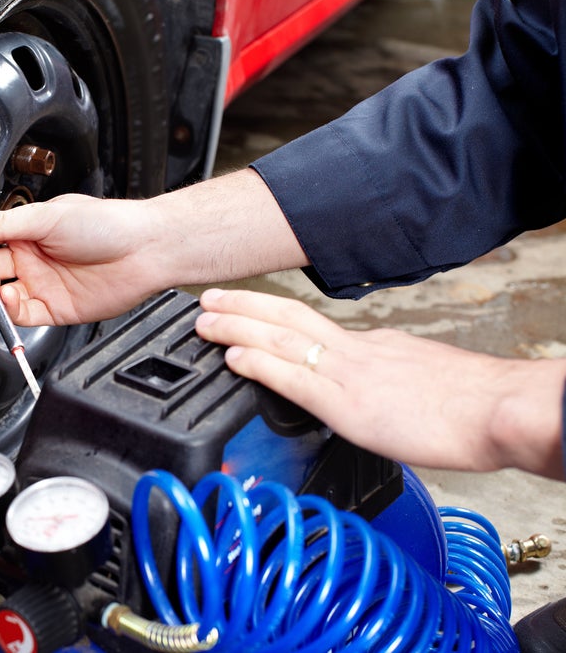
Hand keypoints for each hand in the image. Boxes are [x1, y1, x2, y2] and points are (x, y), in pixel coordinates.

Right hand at [0, 169, 310, 325]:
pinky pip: (20, 315)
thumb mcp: (48, 216)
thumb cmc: (107, 223)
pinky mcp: (53, 310)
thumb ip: (3, 222)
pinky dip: (5, 311)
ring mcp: (41, 284)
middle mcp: (30, 256)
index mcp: (26, 228)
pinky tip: (2, 299)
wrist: (145, 251)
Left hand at [194, 288, 565, 478]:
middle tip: (208, 299)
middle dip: (243, 306)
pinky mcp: (349, 404)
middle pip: (287, 318)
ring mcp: (350, 374)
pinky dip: (257, 363)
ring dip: (236, 327)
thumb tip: (374, 390)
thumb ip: (390, 377)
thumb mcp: (423, 378)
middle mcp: (357, 351)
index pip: (312, 328)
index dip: (272, 317)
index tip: (246, 312)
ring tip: (204, 320)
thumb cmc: (476, 403)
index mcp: (374, 347)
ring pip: (281, 339)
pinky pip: (293, 378)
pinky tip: (231, 357)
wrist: (504, 409)